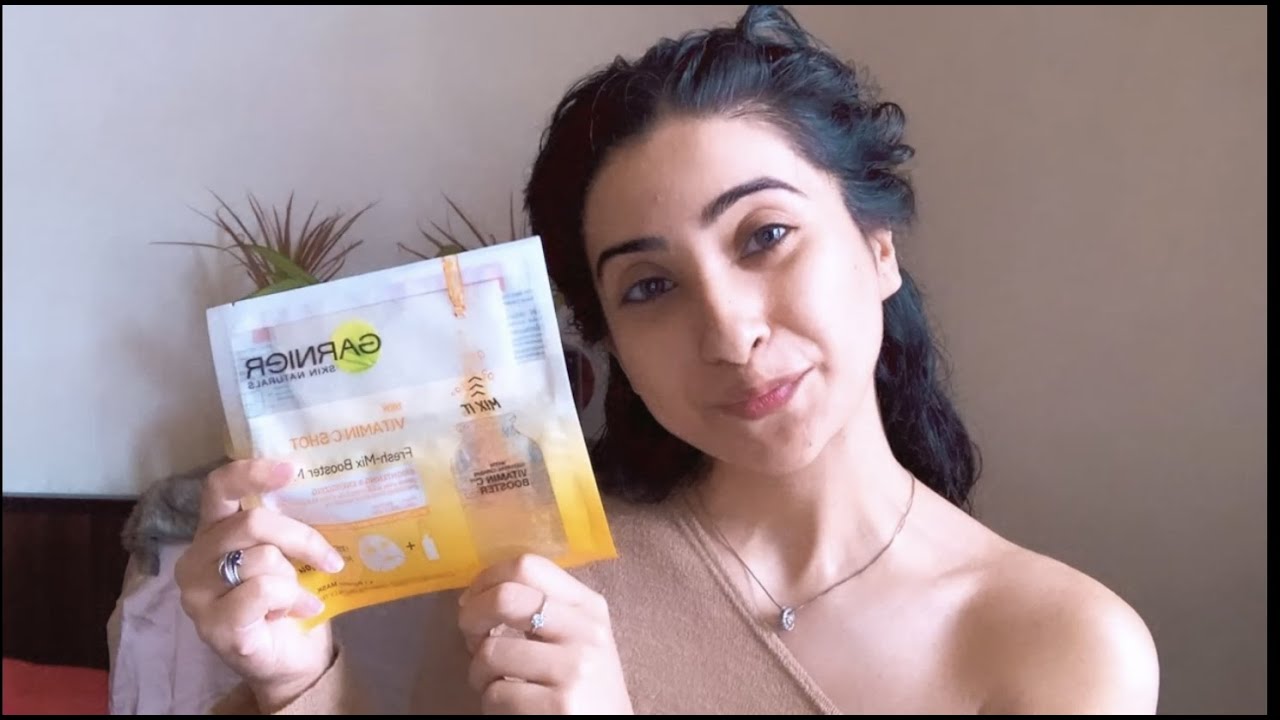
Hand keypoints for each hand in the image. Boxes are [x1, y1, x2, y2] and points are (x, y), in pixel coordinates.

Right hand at [175, 459, 344, 710]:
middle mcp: (195, 559)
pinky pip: (262, 592)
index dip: (251, 472)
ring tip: (300, 595)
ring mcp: (198, 594)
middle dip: (301, 538)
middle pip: (251, 522)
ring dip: (295, 577)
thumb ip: (287, 526)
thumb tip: (320, 489)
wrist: (292, 657)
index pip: (219, 488)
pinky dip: (292, 599)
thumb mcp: (290, 554)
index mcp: (213, 531)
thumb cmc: (289, 598)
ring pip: (262, 559)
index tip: (290, 468)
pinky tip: (302, 610)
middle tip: (329, 558)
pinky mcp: (214, 625)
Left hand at [458, 554, 632, 714]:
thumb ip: (542, 610)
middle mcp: (586, 632)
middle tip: (471, 639)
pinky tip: (511, 707)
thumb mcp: (578, 638)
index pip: (527, 567)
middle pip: (505, 598)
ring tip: (496, 683)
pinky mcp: (559, 706)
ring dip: (479, 673)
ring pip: (491, 652)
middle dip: (471, 618)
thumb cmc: (584, 685)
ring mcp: (574, 669)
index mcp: (588, 607)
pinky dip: (492, 705)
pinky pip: (495, 695)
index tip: (472, 601)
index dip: (486, 580)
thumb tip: (475, 596)